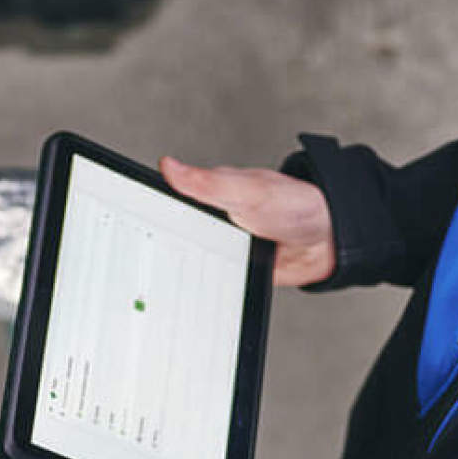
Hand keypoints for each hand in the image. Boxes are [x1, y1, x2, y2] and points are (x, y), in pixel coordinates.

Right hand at [159, 156, 335, 285]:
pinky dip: (208, 288)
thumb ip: (207, 182)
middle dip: (162, 248)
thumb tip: (169, 165)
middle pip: (177, 235)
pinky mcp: (238, 270)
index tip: (128, 219)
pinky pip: (215, 281)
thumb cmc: (295, 205)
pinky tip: (199, 292)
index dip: (150, 209)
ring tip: (169, 280)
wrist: (329, 241)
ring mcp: (226, 246)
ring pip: (193, 261)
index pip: (171, 201)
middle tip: (144, 261)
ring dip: (186, 271)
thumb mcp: (246, 191)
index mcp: (213, 194)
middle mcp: (216, 220)